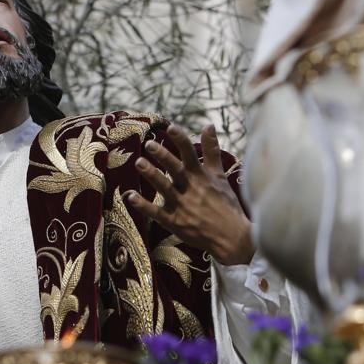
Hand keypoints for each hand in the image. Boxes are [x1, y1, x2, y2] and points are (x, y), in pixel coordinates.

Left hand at [125, 123, 254, 265]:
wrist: (232, 238)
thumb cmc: (226, 204)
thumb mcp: (220, 175)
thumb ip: (211, 150)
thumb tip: (208, 125)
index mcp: (201, 176)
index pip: (191, 154)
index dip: (181, 140)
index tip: (170, 127)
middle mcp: (191, 189)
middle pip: (176, 169)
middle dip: (163, 156)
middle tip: (150, 144)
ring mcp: (182, 206)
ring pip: (164, 188)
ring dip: (152, 175)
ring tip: (139, 163)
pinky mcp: (175, 222)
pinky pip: (156, 213)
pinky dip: (143, 205)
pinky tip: (130, 196)